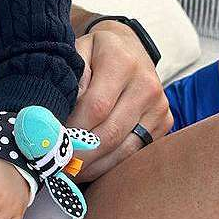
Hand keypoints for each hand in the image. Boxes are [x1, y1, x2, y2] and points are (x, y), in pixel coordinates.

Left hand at [66, 23, 173, 181]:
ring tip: (72, 171)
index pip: (95, 106)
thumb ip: (71, 77)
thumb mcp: (78, 51)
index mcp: (121, 62)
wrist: (129, 47)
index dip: (73, 129)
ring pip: (124, 148)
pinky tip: (92, 166)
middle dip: (81, 154)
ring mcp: (159, 106)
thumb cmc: (96, 52)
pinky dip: (112, 164)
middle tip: (58, 165)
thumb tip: (63, 111)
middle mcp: (146, 85)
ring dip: (96, 165)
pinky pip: (136, 151)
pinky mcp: (165, 121)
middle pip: (110, 132)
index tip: (54, 142)